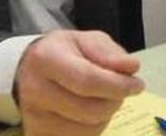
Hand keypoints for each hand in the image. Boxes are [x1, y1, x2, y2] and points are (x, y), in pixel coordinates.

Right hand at [15, 30, 143, 135]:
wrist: (28, 70)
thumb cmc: (64, 53)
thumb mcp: (87, 40)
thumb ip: (109, 53)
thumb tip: (131, 68)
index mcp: (46, 59)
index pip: (87, 80)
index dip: (117, 86)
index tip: (138, 85)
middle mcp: (35, 91)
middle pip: (90, 109)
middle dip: (115, 100)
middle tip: (121, 88)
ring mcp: (34, 117)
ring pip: (88, 129)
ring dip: (106, 115)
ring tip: (103, 97)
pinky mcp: (38, 134)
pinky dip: (93, 127)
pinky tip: (90, 111)